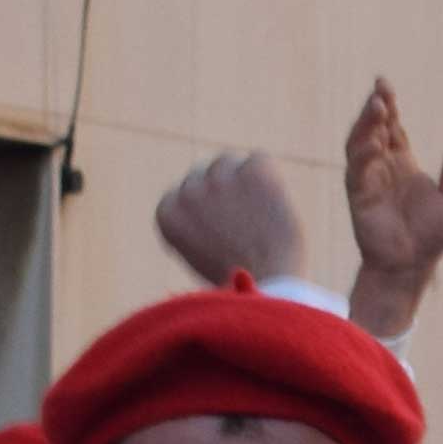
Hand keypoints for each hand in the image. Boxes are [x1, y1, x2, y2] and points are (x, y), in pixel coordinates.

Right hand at [152, 151, 308, 292]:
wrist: (272, 284)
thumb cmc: (243, 280)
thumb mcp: (203, 254)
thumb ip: (197, 223)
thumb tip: (208, 194)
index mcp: (168, 214)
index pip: (183, 194)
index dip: (208, 211)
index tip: (222, 234)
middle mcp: (187, 193)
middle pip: (204, 173)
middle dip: (224, 192)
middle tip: (246, 223)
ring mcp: (218, 179)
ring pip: (228, 162)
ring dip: (244, 182)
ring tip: (260, 216)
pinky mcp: (251, 171)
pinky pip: (258, 159)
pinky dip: (268, 177)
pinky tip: (273, 204)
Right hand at [339, 79, 442, 345]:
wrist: (410, 265)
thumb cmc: (429, 237)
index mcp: (403, 164)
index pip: (393, 128)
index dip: (389, 106)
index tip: (384, 84)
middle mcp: (382, 167)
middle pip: (374, 129)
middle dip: (376, 108)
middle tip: (380, 89)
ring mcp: (368, 179)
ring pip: (360, 143)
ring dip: (366, 124)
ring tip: (377, 106)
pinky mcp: (359, 195)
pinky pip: (357, 168)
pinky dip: (363, 152)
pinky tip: (374, 141)